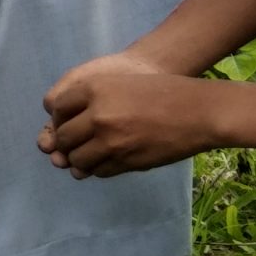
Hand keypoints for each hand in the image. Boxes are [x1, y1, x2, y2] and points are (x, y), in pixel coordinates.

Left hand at [38, 53, 218, 177]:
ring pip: (78, 159)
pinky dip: (99, 168)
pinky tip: (108, 160)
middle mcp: (97, 115)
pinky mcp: (125, 161)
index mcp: (94, 88)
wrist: (198, 111)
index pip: (57, 107)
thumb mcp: (121, 85)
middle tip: (77, 142)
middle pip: (63, 137)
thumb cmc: (162, 91)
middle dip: (66, 142)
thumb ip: (93, 100)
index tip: (69, 121)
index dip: (60, 117)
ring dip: (81, 159)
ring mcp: (111, 141)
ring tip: (91, 154)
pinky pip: (99, 171)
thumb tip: (64, 121)